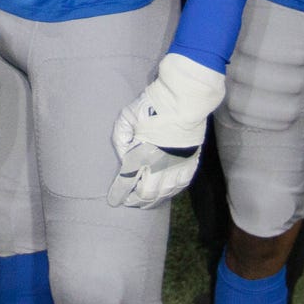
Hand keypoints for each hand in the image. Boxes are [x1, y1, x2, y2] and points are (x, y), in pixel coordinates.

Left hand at [108, 53, 224, 209]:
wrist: (183, 101)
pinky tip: (166, 193)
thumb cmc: (151, 106)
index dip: (118, 194)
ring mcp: (177, 165)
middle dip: (135, 201)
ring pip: (164, 193)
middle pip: (146, 193)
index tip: (113, 201)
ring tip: (145, 201)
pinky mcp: (190, 162)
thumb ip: (120, 139)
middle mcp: (159, 165)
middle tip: (129, 202)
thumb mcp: (126, 118)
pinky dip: (171, 192)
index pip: (126, 182)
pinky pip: (181, 185)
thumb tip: (122, 156)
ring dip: (153, 200)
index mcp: (141, 155)